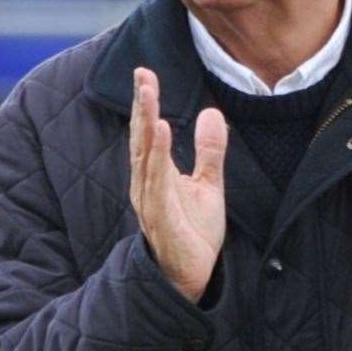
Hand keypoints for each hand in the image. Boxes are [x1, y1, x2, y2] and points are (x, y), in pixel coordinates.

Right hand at [129, 67, 227, 301]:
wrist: (193, 277)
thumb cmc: (193, 233)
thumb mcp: (208, 185)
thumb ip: (208, 151)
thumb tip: (211, 112)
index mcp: (154, 175)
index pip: (147, 132)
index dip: (144, 103)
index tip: (144, 72)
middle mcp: (146, 184)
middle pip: (141, 138)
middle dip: (140, 106)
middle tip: (142, 74)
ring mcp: (151, 202)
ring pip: (145, 156)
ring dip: (145, 123)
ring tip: (147, 94)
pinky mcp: (162, 218)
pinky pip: (158, 183)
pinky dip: (158, 156)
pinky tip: (162, 132)